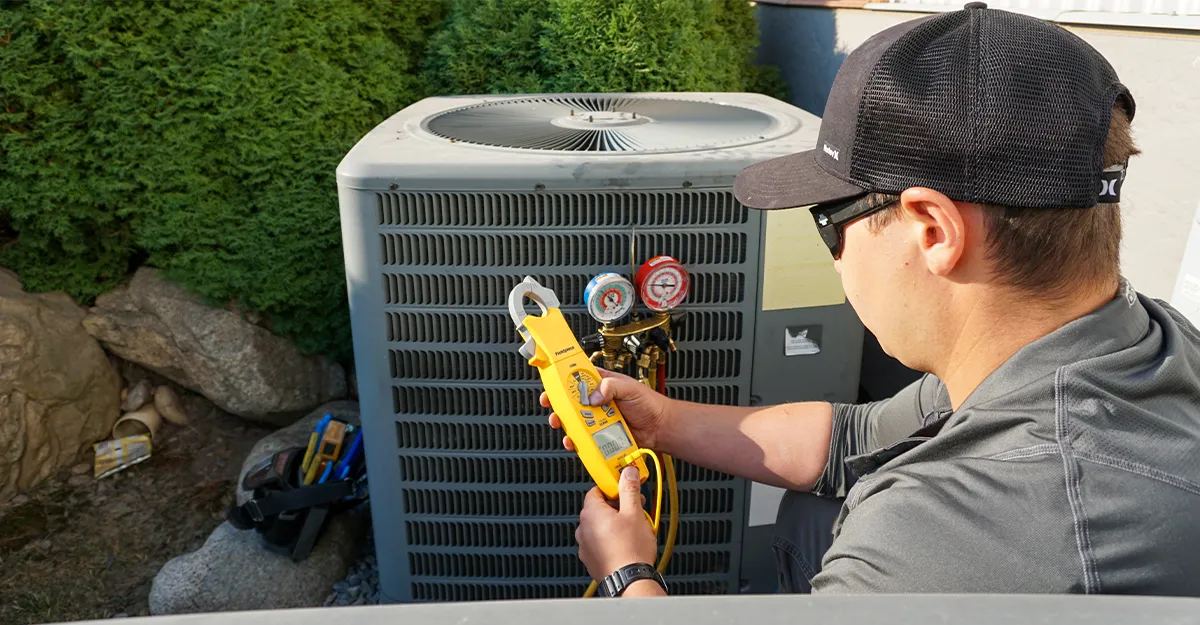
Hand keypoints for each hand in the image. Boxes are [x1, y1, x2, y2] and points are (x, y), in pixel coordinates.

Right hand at [543, 368, 671, 451]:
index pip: (577, 377)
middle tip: (553, 406)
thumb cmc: (649, 404)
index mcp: (601, 383)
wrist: (659, 428)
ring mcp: (597, 418)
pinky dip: (576, 441)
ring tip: (562, 424)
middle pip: (570, 401)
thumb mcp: (629, 387)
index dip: (562, 379)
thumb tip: (593, 395)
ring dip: (564, 423)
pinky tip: (574, 441)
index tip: (552, 383)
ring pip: (574, 420)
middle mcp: (596, 400)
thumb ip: (611, 386)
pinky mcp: (600, 435)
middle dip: (558, 404)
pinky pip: (583, 438)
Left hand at [576, 465, 658, 581]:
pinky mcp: (590, 558)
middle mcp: (583, 528)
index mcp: (591, 513)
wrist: (629, 580)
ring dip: (614, 523)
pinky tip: (625, 543)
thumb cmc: (630, 550)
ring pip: (599, 525)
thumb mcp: (634, 513)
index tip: (625, 489)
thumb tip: (627, 473)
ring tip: (633, 529)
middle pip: (599, 507)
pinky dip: (610, 539)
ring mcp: (585, 545)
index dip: (613, 488)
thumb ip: (629, 489)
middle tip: (635, 509)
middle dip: (617, 506)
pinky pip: (599, 541)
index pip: (597, 490)